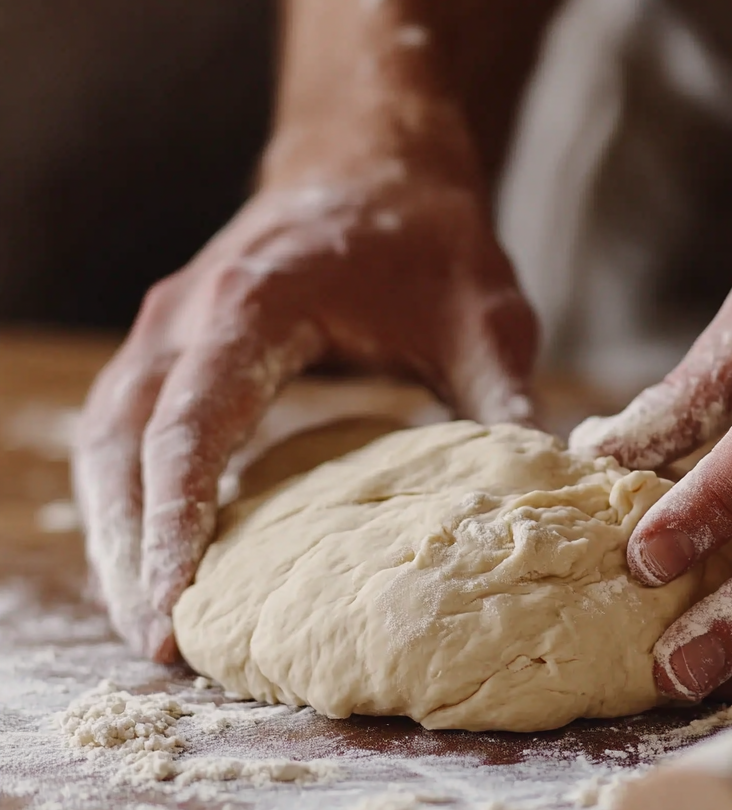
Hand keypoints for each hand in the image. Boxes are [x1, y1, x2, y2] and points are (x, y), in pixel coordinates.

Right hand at [74, 171, 536, 660]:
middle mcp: (190, 314)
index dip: (176, 521)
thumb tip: (546, 499)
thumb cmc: (428, 234)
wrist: (375, 163)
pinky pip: (128, 427)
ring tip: (144, 617)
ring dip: (115, 529)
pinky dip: (131, 493)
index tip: (175, 606)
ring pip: (107, 438)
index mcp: (255, 304)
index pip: (192, 426)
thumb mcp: (486, 317)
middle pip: (122, 443)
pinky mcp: (179, 344)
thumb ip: (506, 403)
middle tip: (156, 645)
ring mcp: (173, 326)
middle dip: (129, 548)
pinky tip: (154, 549)